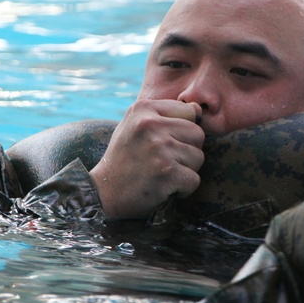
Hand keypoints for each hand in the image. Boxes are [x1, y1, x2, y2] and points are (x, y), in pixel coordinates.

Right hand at [90, 99, 204, 217]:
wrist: (103, 193)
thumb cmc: (125, 158)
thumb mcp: (135, 126)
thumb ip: (165, 115)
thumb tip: (200, 110)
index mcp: (143, 109)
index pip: (190, 112)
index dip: (182, 131)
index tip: (164, 143)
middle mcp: (151, 125)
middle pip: (198, 134)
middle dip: (187, 151)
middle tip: (164, 162)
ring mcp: (159, 149)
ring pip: (199, 157)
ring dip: (185, 170)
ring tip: (161, 173)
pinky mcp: (166, 173)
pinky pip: (194, 180)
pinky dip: (183, 189)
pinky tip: (164, 187)